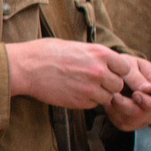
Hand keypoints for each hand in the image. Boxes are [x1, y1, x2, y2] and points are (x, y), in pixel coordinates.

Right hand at [7, 38, 144, 111]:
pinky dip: (87, 101)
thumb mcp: (75, 46)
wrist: (26, 68)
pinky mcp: (79, 102)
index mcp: (100, 53)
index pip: (125, 67)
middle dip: (109, 85)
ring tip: (83, 88)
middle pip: (118, 84)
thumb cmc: (46, 53)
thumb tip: (105, 61)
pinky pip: (92, 105)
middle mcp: (99, 71)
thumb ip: (94, 55)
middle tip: (95, 82)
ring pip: (107, 97)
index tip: (109, 72)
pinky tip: (73, 93)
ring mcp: (90, 88)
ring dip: (99, 95)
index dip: (117, 71)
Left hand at [100, 57, 150, 129]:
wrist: (114, 71)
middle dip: (126, 106)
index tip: (135, 94)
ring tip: (109, 95)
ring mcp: (145, 115)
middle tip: (113, 94)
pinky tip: (109, 103)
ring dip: (116, 110)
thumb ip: (137, 77)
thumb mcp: (129, 65)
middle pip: (145, 115)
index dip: (149, 103)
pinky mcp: (132, 122)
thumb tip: (148, 90)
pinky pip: (123, 124)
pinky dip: (113, 114)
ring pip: (131, 121)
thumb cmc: (124, 64)